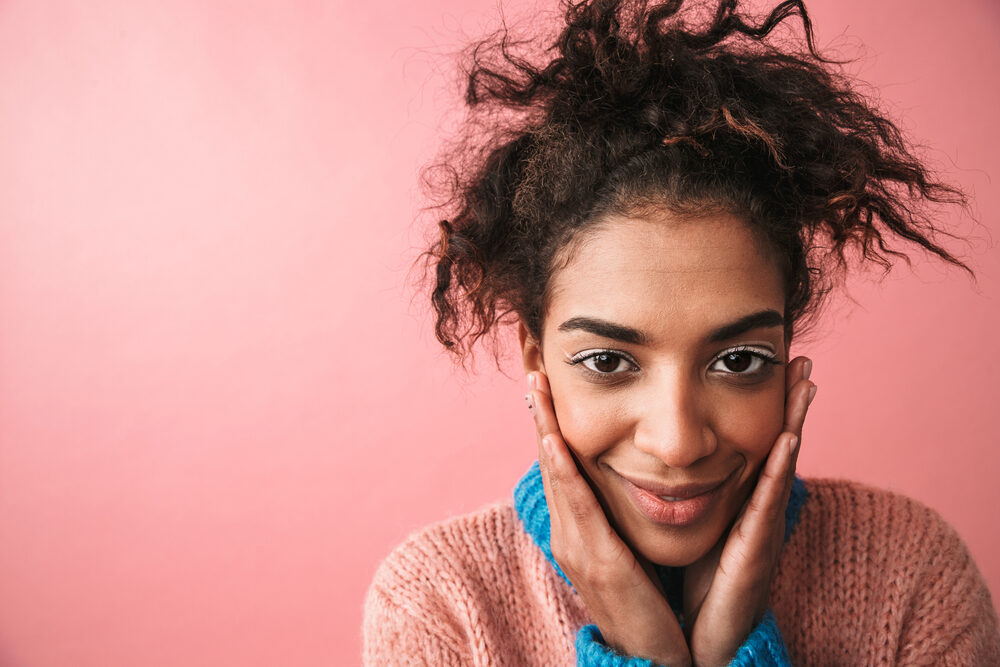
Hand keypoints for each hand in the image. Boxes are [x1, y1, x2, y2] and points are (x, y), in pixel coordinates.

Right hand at [527, 371, 691, 666]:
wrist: (655, 656)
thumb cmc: (648, 600)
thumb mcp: (627, 546)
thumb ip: (622, 512)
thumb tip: (626, 475)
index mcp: (578, 525)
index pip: (561, 460)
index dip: (550, 419)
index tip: (545, 378)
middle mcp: (568, 530)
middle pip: (550, 459)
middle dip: (540, 412)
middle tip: (532, 366)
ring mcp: (576, 545)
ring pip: (556, 474)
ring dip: (546, 427)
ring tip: (537, 387)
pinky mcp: (595, 561)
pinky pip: (577, 506)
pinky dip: (563, 470)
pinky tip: (557, 440)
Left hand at [682, 356, 815, 666]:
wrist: (691, 643)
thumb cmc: (687, 587)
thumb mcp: (683, 528)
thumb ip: (673, 493)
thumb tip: (652, 455)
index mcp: (735, 503)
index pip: (752, 445)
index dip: (768, 408)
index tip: (776, 363)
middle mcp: (753, 512)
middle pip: (774, 447)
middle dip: (790, 403)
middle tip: (802, 359)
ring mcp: (757, 531)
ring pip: (779, 467)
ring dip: (795, 422)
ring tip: (807, 383)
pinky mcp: (752, 553)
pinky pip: (766, 505)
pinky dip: (779, 470)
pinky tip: (787, 438)